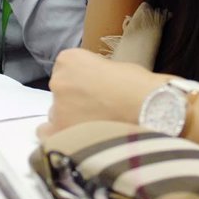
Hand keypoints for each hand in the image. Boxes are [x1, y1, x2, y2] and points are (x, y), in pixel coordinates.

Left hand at [38, 48, 167, 138]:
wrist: (149, 108)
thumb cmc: (138, 85)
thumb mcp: (113, 67)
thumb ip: (96, 74)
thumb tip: (95, 87)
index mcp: (68, 59)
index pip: (66, 71)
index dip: (82, 82)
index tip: (95, 89)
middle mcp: (58, 81)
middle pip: (61, 93)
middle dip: (76, 100)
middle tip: (98, 109)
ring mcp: (57, 107)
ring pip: (58, 114)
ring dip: (72, 118)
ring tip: (96, 127)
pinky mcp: (62, 132)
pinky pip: (49, 135)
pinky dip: (60, 137)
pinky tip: (76, 139)